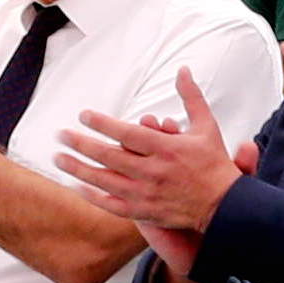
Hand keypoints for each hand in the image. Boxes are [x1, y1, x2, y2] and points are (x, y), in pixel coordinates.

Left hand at [59, 68, 241, 242]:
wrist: (224, 205)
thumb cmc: (214, 165)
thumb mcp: (207, 126)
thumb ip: (191, 97)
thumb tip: (183, 71)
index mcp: (167, 148)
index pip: (126, 133)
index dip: (102, 123)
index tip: (84, 115)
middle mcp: (154, 171)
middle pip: (109, 156)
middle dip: (81, 144)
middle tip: (61, 135)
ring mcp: (147, 194)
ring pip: (105, 180)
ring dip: (78, 168)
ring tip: (59, 158)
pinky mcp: (145, 211)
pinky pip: (112, 205)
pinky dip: (93, 196)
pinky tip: (77, 186)